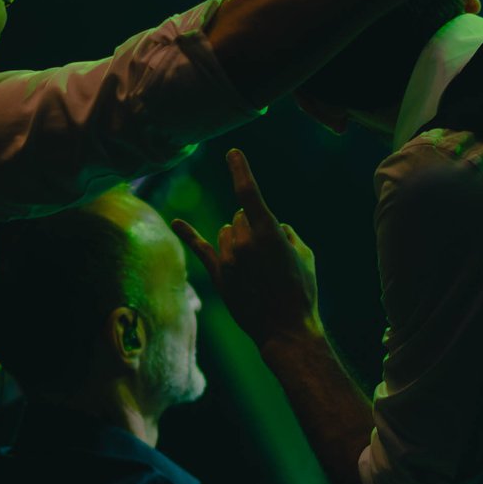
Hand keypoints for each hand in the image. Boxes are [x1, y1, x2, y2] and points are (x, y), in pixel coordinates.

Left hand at [172, 149, 319, 343]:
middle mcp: (242, 243)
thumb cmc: (302, 291)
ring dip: (238, 240)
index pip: (249, 193)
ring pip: (226, 233)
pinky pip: (200, 248)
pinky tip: (177, 223)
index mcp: (267, 233)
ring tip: (256, 266)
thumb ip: (286, 233)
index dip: (240, 170)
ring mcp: (228, 260)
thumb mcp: (305, 255)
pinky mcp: (219, 276)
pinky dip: (188, 234)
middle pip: (239, 217)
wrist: (286, 329)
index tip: (232, 154)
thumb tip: (271, 227)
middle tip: (269, 257)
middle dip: (253, 228)